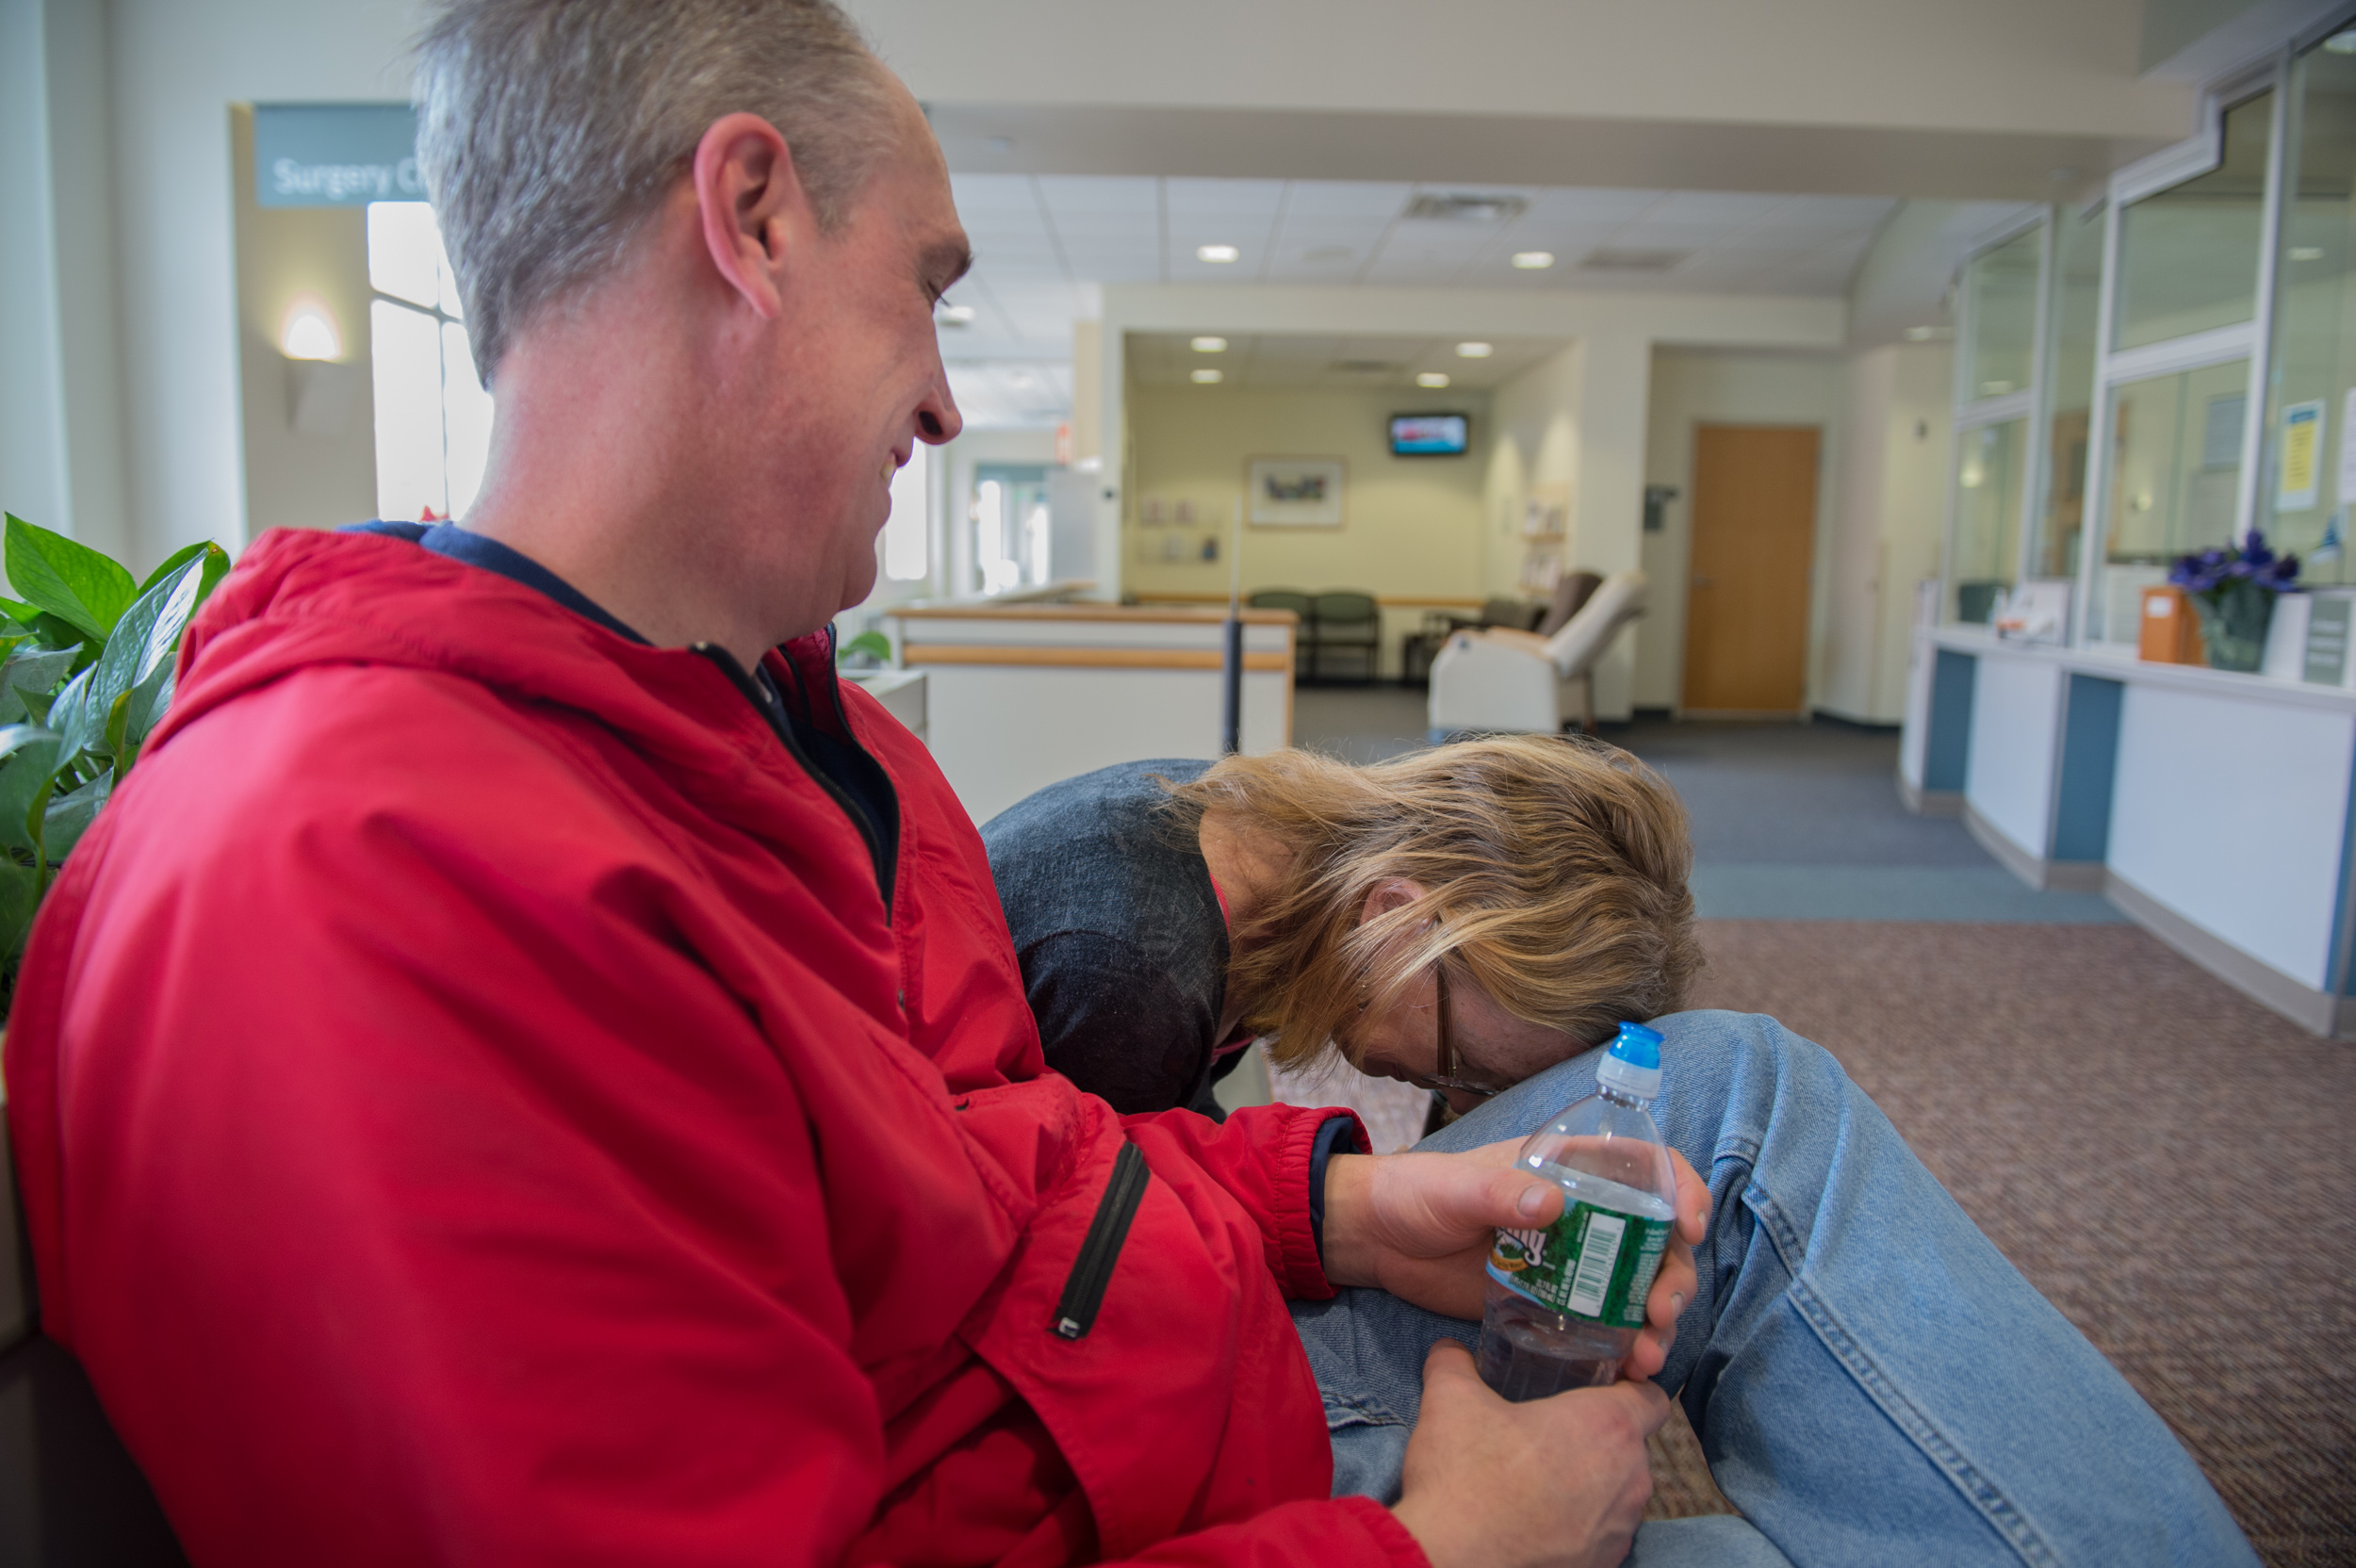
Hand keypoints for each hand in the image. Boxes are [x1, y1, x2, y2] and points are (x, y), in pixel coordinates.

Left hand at [1323, 1144, 1710, 1376]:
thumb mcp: (1455, 1187)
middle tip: (1661, 1310)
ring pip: (1637, 1286)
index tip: (1687, 1226)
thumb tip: (1552, 1202)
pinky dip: (1625, 1343)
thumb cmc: (1415, 1193)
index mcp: (1568, 1167)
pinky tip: (1628, 1367)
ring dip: (1655, 1319)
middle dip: (1673, 1274)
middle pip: (1655, 1238)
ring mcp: (1572, 1261)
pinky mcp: (1553, 1302)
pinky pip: (1603, 1322)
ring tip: (1647, 1353)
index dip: (1680, 1190)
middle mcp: (1583, 1212)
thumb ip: (1499, 1193)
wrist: (1375, 1241)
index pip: (1645, 1167)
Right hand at [1392, 1340, 1668, 1567]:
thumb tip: (1451, 1351)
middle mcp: (1630, 1477)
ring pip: (1622, 1491)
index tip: (1594, 1390)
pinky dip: (1582, 1522)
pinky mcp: (1606, 1564)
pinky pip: (1606, 1532)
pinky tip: (1540, 1516)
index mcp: (1608, 1425)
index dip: (1628, 1389)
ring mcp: (1621, 1528)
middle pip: (1634, 1445)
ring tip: (1543, 1477)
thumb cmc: (1464, 1477)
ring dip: (1593, 1481)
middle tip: (1552, 1431)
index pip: (1653, 1397)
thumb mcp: (1451, 1399)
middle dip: (1600, 1437)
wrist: (1451, 1559)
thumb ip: (1456, 1363)